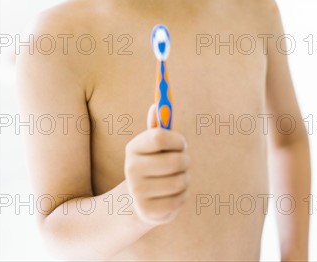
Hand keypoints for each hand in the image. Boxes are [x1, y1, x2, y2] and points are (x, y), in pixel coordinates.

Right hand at [124, 104, 190, 224]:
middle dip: (185, 160)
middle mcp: (131, 169)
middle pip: (174, 161)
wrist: (138, 201)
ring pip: (180, 180)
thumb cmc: (153, 164)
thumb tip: (156, 105)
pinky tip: (174, 193)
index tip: (181, 143)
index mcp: (133, 148)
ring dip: (185, 178)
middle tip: (183, 162)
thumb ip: (158, 126)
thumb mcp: (154, 145)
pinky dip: (183, 195)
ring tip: (177, 178)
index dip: (177, 139)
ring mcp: (138, 192)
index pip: (159, 137)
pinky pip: (180, 199)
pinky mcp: (147, 211)